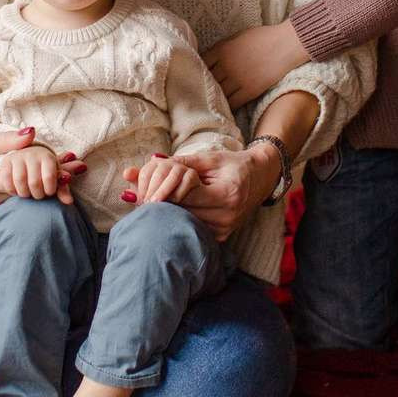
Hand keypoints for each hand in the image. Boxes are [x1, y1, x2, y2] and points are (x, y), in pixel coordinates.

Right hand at [0, 127, 88, 217]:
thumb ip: (6, 141)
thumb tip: (32, 134)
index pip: (19, 184)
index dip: (44, 178)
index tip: (67, 170)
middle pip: (25, 196)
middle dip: (52, 185)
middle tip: (77, 170)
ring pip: (22, 205)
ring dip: (45, 192)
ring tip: (71, 177)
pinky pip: (14, 209)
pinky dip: (31, 198)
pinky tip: (50, 188)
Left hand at [127, 144, 281, 240]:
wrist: (260, 178)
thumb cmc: (232, 164)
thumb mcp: (208, 159)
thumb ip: (179, 162)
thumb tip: (149, 162)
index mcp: (227, 195)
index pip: (186, 196)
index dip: (164, 192)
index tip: (143, 189)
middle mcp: (228, 216)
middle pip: (183, 212)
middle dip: (160, 204)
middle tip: (137, 198)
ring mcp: (225, 230)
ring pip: (186, 223)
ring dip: (168, 215)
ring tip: (150, 205)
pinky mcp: (221, 237)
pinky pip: (194, 229)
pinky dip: (180, 221)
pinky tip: (169, 213)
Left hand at [128, 153, 198, 204]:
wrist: (187, 202)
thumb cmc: (164, 196)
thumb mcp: (150, 192)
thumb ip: (138, 186)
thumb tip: (125, 180)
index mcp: (154, 165)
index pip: (145, 172)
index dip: (141, 187)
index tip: (140, 201)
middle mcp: (168, 163)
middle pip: (158, 173)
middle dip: (152, 189)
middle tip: (148, 204)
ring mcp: (181, 168)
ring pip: (172, 176)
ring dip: (164, 191)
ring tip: (157, 203)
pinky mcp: (192, 174)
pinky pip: (186, 181)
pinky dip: (179, 192)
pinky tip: (174, 203)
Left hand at [205, 23, 311, 106]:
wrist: (285, 45)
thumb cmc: (262, 37)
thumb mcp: (236, 37)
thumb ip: (221, 49)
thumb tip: (208, 60)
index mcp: (221, 50)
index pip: (199, 64)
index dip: (196, 70)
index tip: (194, 75)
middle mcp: (226, 65)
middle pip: (206, 80)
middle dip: (201, 86)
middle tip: (196, 93)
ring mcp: (237, 79)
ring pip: (217, 94)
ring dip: (213, 98)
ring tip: (208, 104)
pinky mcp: (249, 91)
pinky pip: (232, 103)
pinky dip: (226, 106)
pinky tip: (223, 108)